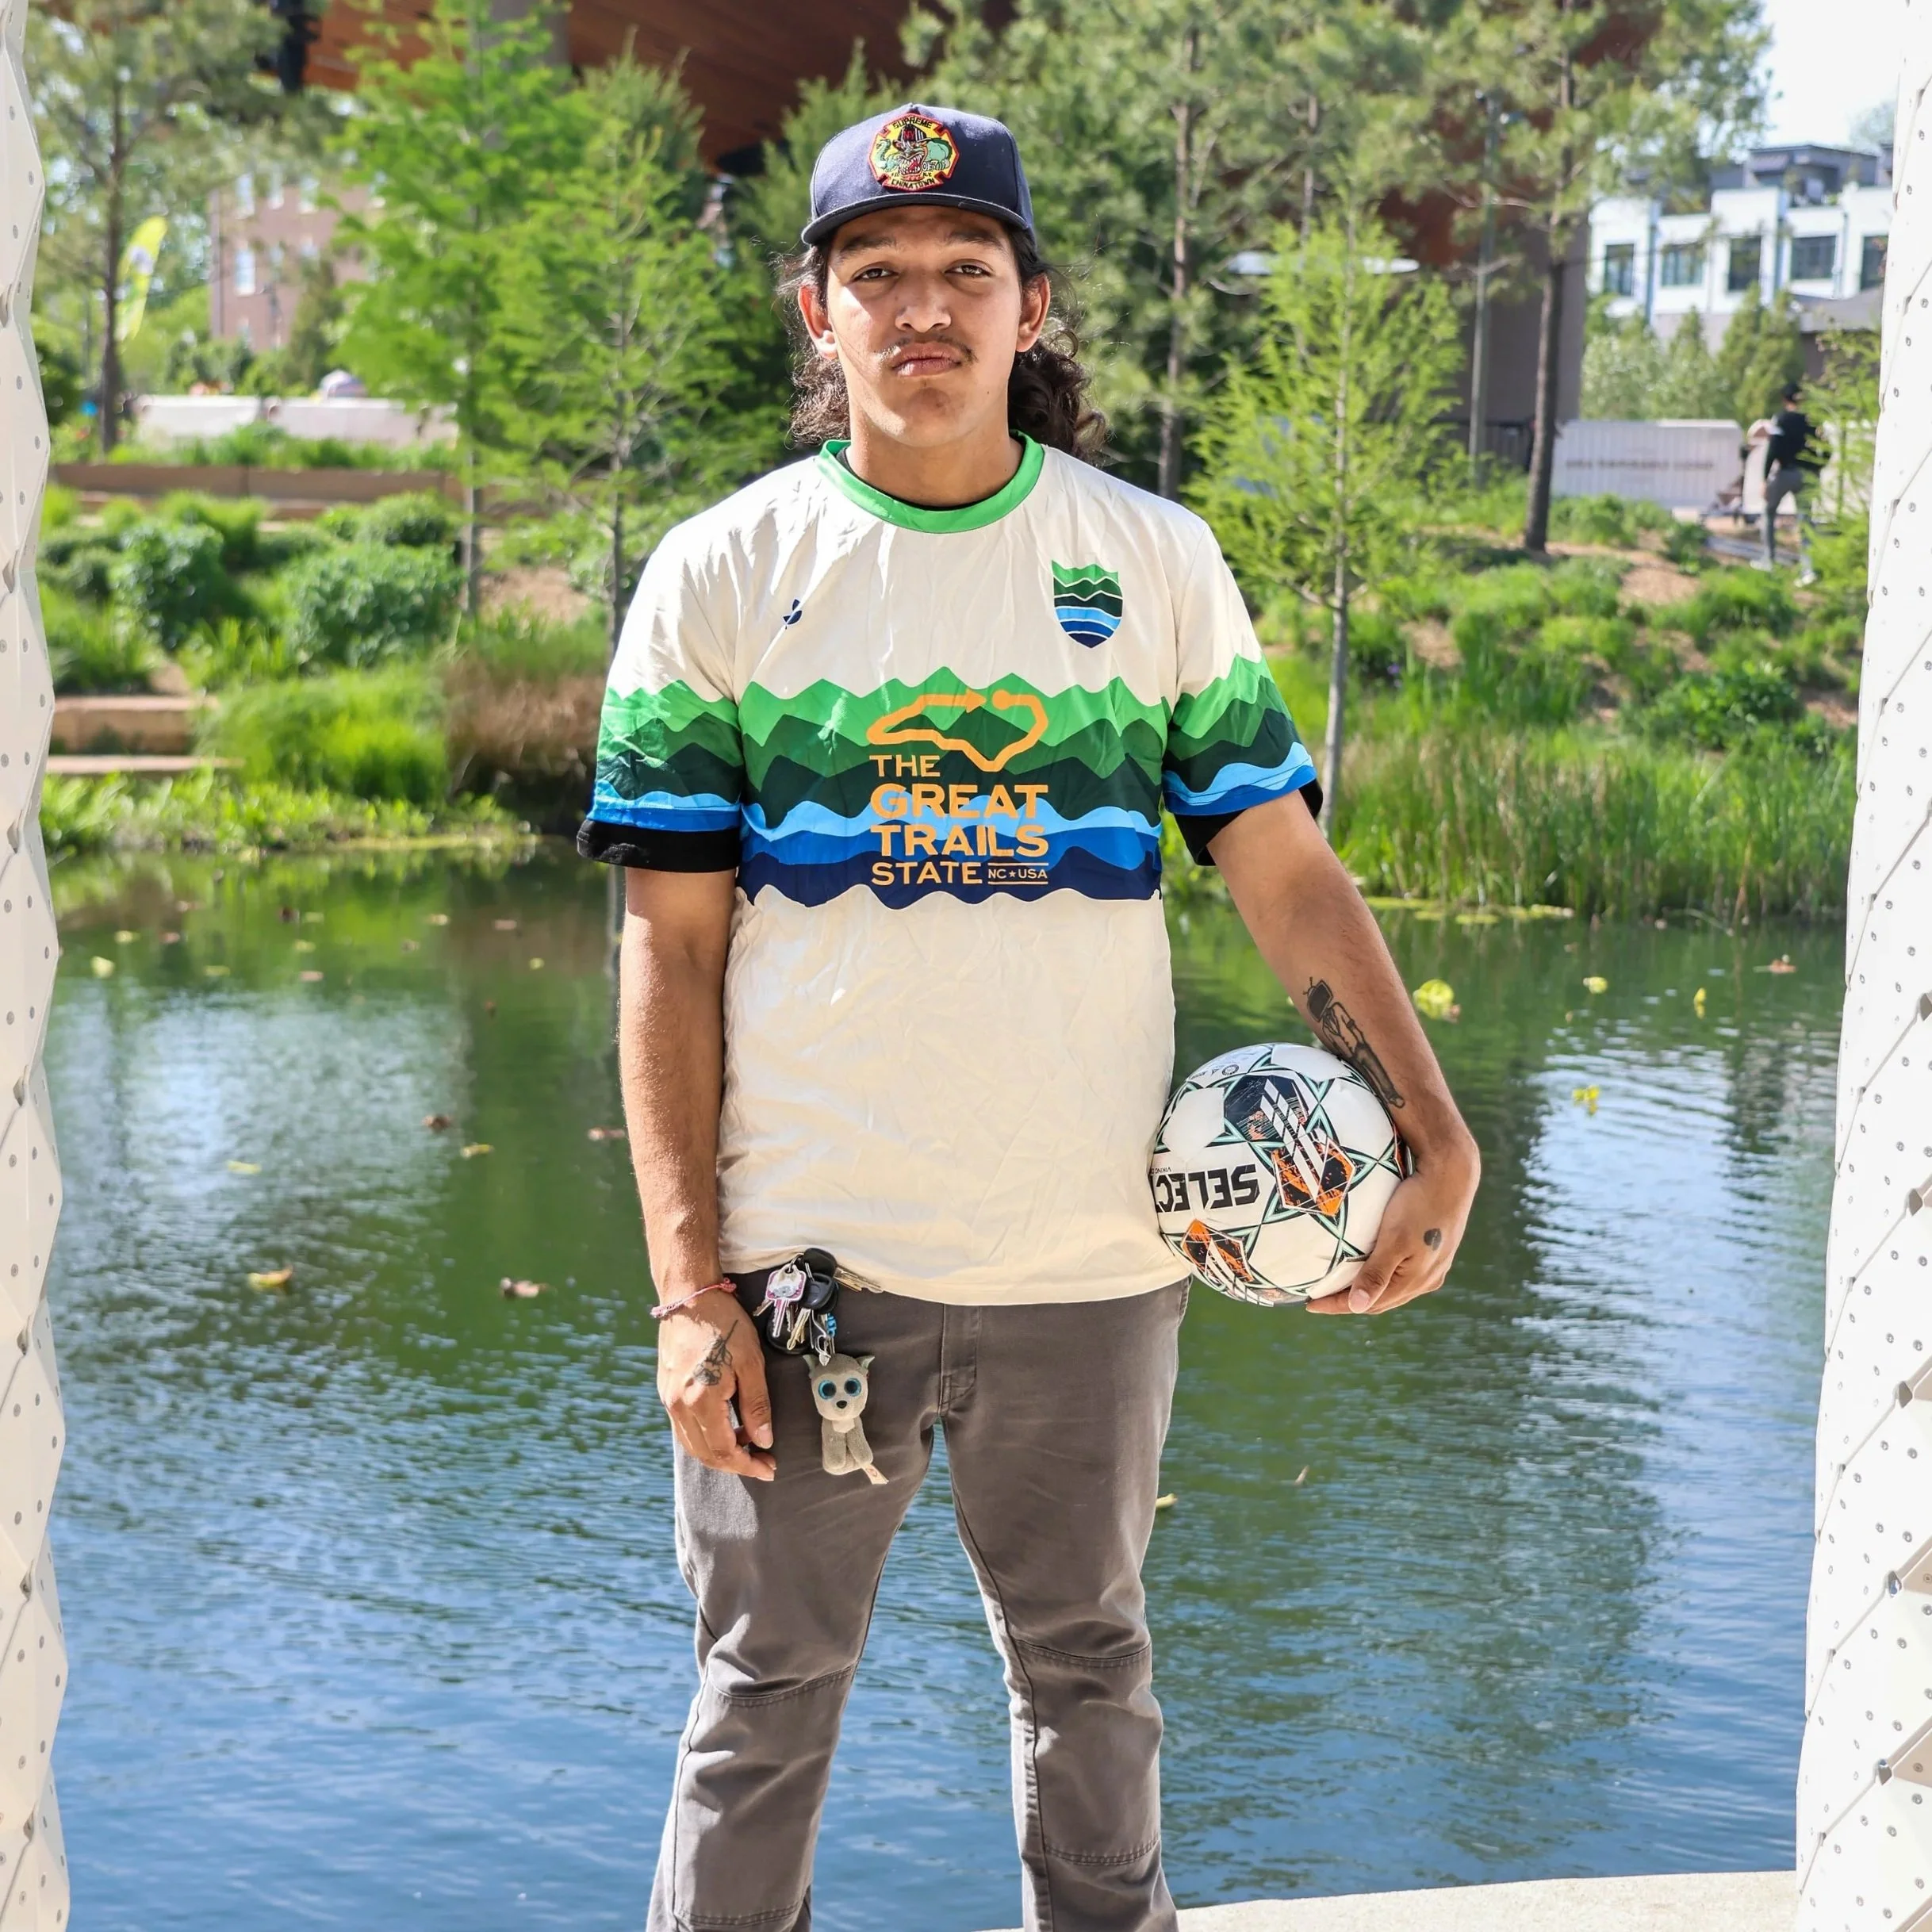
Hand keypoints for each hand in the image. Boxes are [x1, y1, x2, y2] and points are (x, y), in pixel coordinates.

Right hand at [655, 1291, 775, 1478]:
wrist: (689, 1298)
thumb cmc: (725, 1324)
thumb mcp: (751, 1362)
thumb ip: (756, 1405)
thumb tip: (763, 1441)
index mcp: (701, 1401)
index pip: (724, 1451)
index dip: (748, 1465)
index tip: (769, 1468)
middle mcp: (679, 1406)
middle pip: (706, 1454)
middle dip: (736, 1464)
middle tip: (763, 1462)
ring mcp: (669, 1400)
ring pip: (692, 1445)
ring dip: (720, 1453)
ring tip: (747, 1444)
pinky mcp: (666, 1392)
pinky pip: (684, 1429)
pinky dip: (705, 1438)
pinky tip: (726, 1428)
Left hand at [1305, 1140, 1478, 1316]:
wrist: (1453, 1174)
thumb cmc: (1419, 1204)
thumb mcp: (1395, 1240)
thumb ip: (1376, 1274)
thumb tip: (1356, 1308)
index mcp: (1417, 1281)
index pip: (1370, 1304)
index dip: (1339, 1306)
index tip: (1310, 1304)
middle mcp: (1428, 1279)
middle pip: (1382, 1299)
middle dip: (1351, 1301)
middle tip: (1320, 1295)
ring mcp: (1434, 1264)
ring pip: (1394, 1286)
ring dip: (1368, 1288)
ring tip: (1341, 1284)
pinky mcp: (1435, 1248)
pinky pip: (1403, 1271)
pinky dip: (1382, 1275)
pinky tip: (1370, 1265)